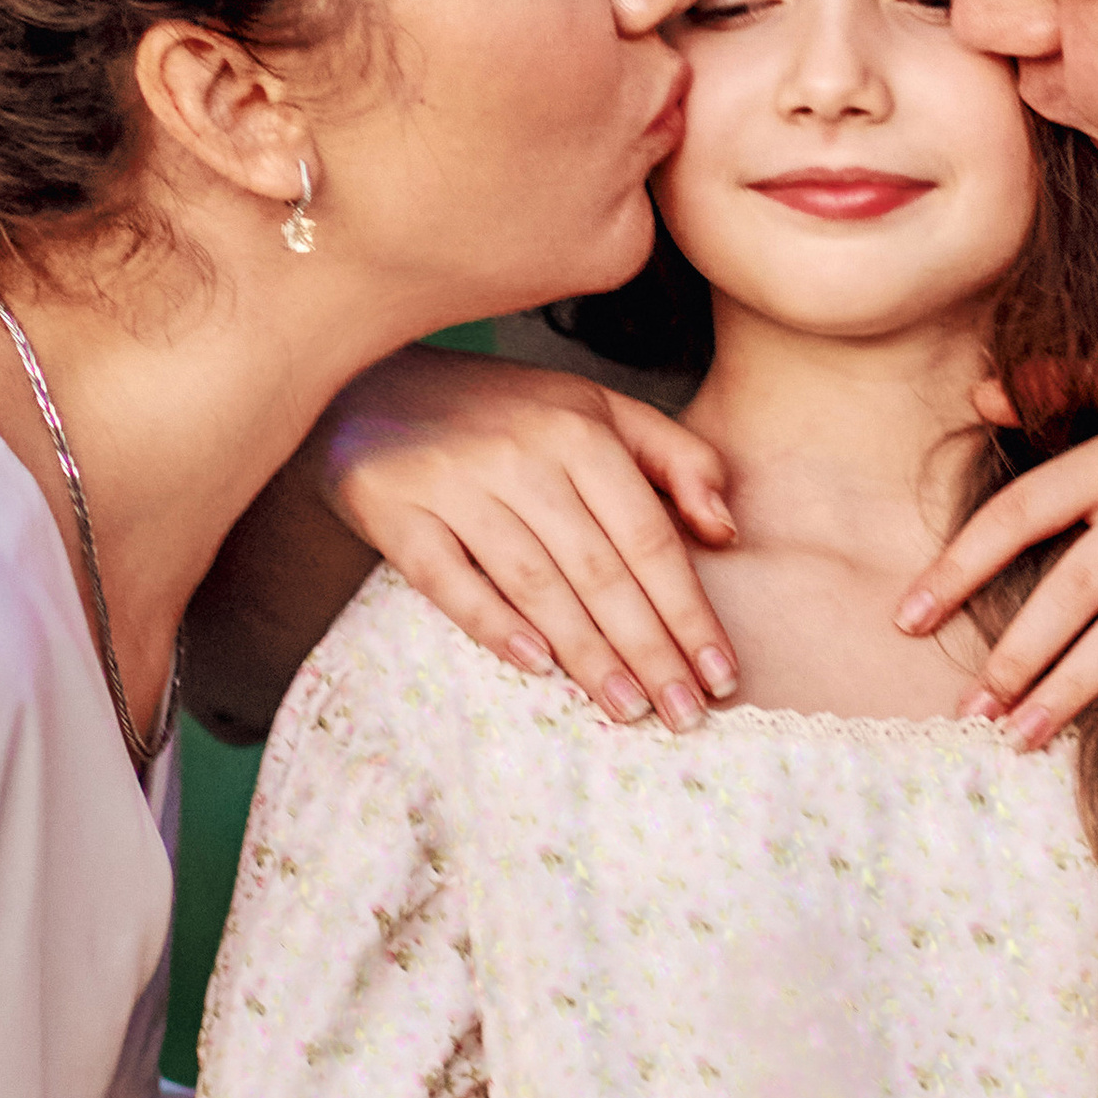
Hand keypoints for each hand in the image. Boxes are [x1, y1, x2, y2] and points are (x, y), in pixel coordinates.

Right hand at [325, 350, 738, 730]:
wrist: (371, 383)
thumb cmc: (505, 412)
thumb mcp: (598, 409)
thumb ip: (676, 459)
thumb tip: (725, 532)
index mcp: (580, 429)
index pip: (649, 537)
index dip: (689, 611)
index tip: (721, 675)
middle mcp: (522, 454)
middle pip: (600, 570)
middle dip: (650, 651)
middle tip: (683, 715)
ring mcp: (455, 483)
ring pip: (535, 583)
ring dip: (587, 655)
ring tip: (627, 709)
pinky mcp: (394, 510)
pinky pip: (448, 581)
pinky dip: (493, 624)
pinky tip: (536, 666)